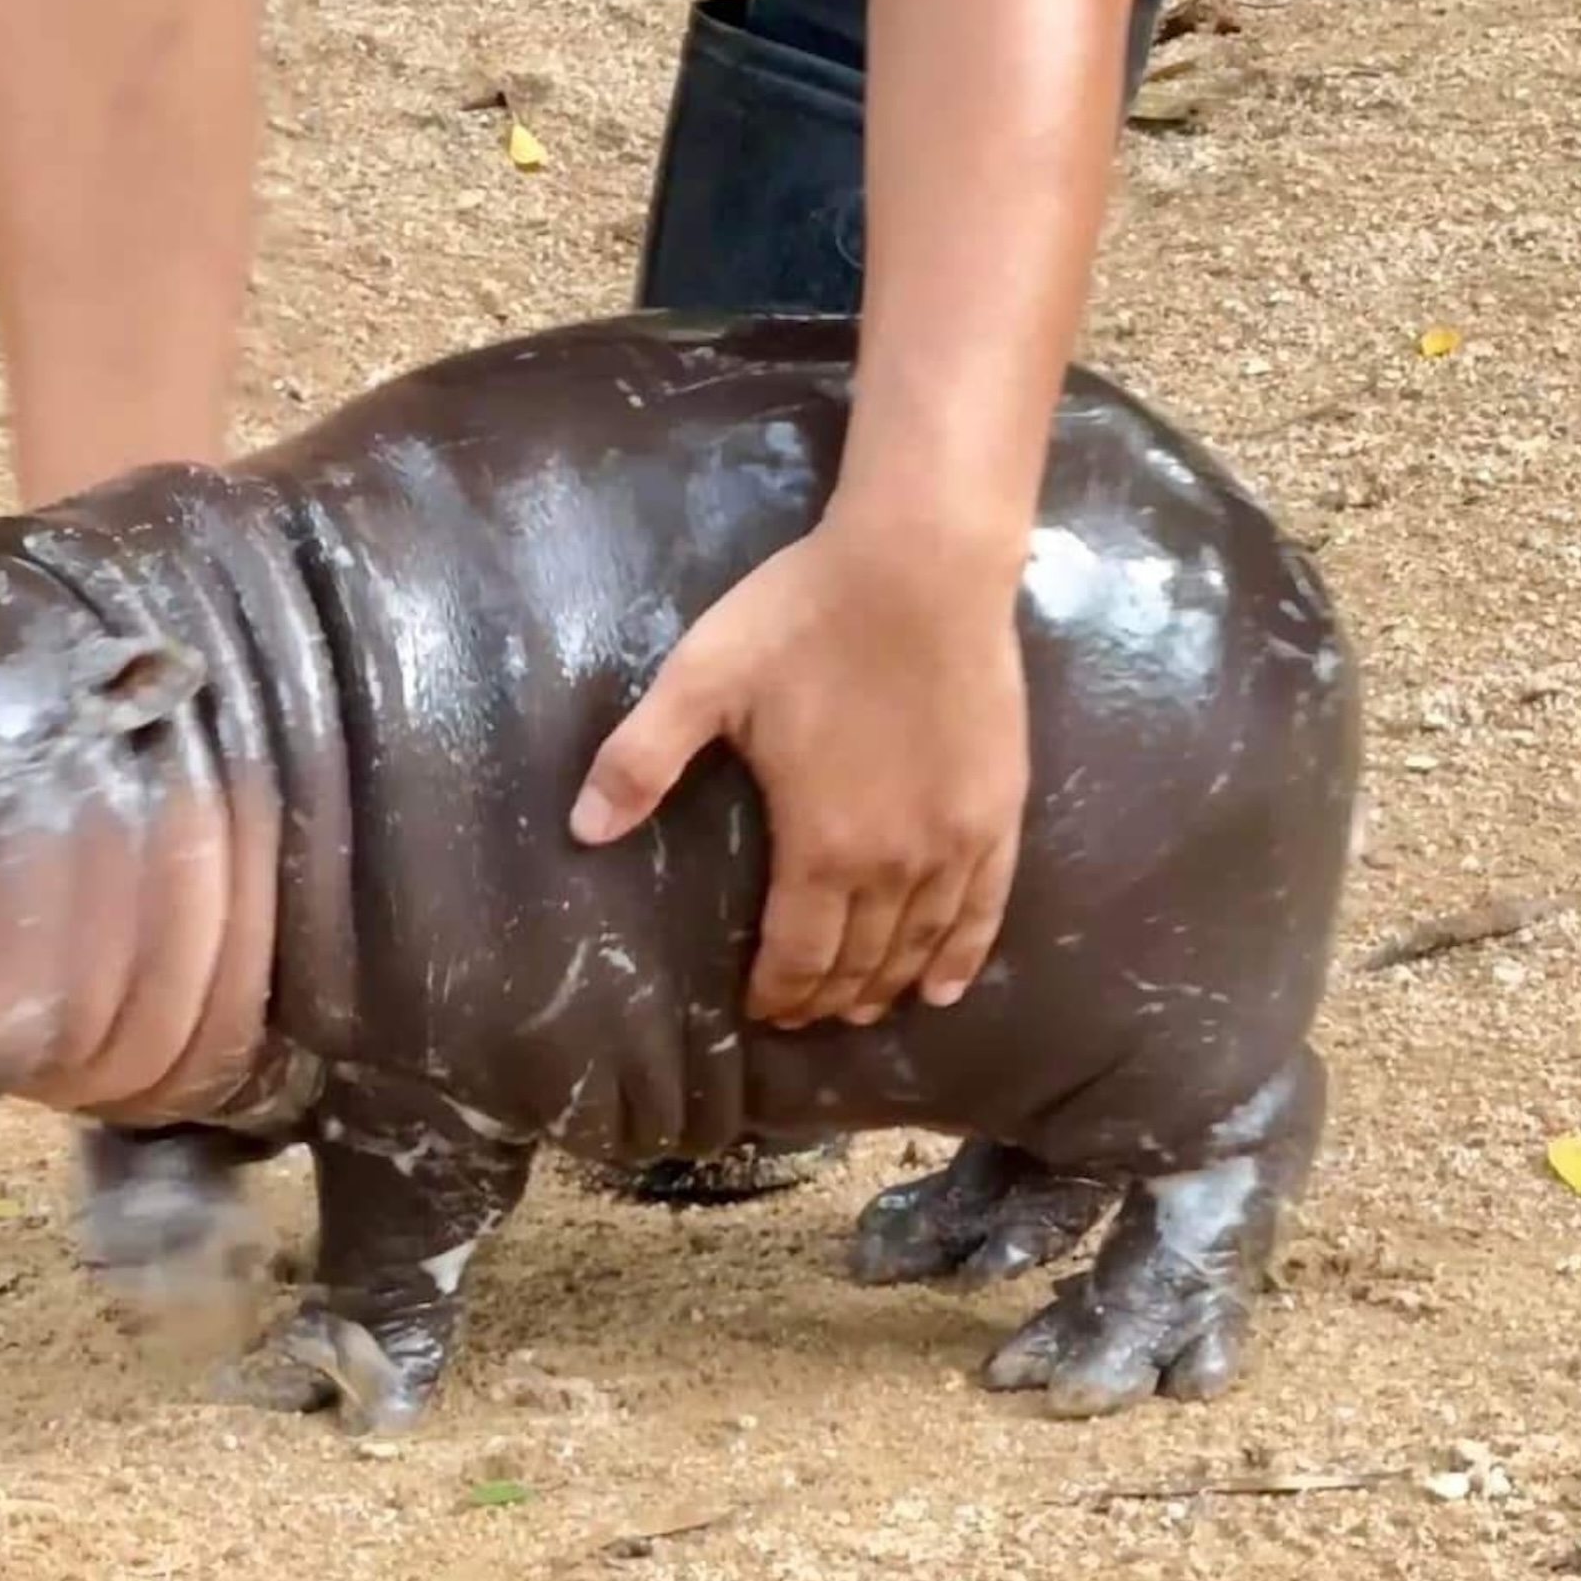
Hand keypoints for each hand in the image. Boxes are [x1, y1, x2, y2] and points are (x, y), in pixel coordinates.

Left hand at [568, 509, 1027, 1027]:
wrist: (924, 564)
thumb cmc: (807, 617)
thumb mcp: (702, 681)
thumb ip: (641, 760)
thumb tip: (581, 831)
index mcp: (821, 846)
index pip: (798, 954)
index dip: (778, 993)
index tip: (760, 1010)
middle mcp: (895, 864)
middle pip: (860, 961)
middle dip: (825, 997)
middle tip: (801, 1017)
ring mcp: (956, 842)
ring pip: (920, 944)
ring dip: (887, 986)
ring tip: (861, 1010)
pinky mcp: (999, 810)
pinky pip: (985, 908)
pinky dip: (962, 956)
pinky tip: (946, 986)